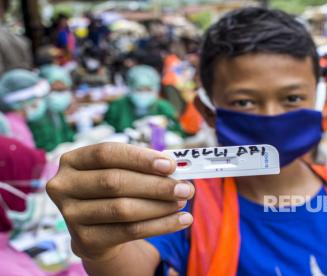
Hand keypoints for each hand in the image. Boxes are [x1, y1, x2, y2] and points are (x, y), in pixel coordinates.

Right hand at [47, 143, 194, 261]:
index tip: (170, 165)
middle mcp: (64, 186)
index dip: (139, 158)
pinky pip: (129, 232)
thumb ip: (143, 167)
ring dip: (160, 206)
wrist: (97, 230)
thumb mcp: (123, 172)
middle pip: (114, 182)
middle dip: (155, 185)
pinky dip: (160, 225)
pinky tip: (181, 220)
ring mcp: (70, 215)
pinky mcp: (84, 240)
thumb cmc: (114, 191)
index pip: (106, 153)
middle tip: (185, 188)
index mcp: (73, 160)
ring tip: (182, 203)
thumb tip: (174, 166)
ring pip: (123, 209)